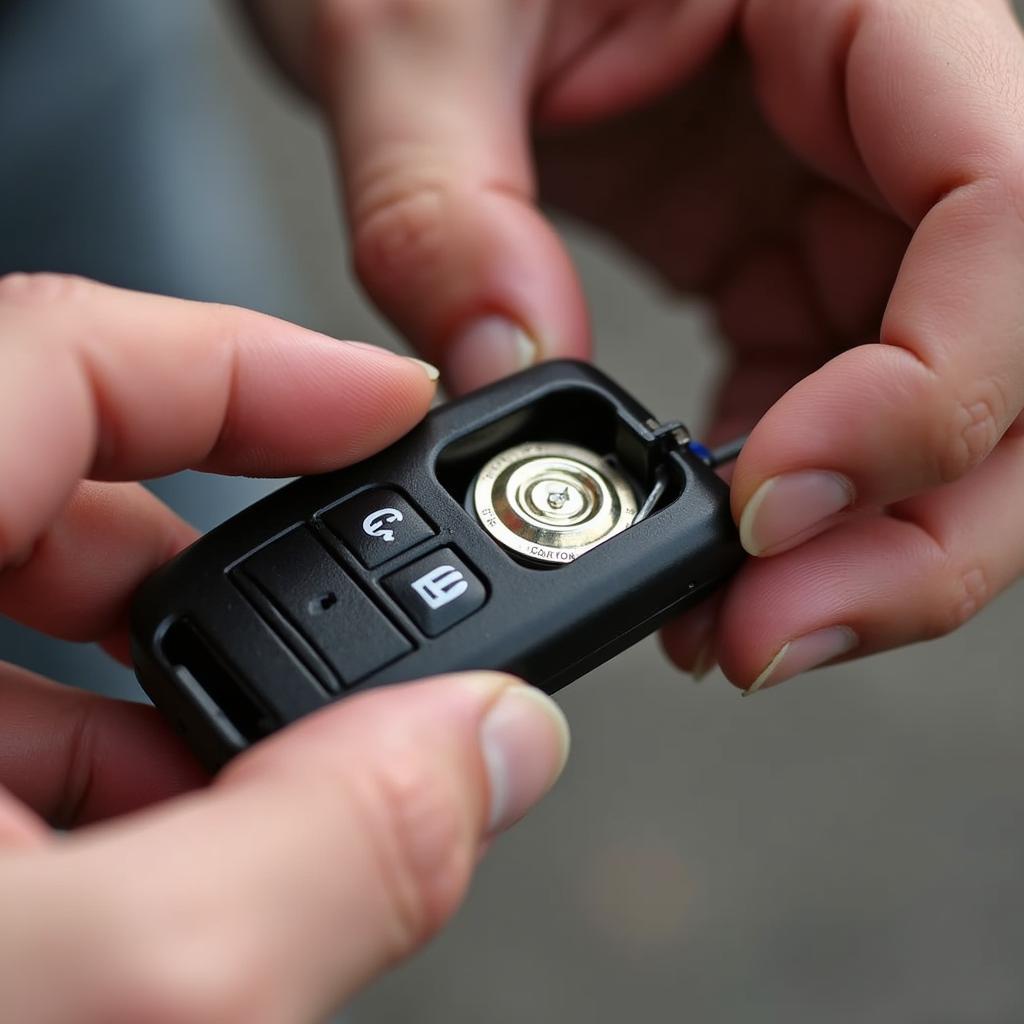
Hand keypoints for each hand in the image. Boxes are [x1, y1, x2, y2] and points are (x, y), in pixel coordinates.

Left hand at [0, 274, 568, 1021]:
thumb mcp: (108, 1004)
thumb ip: (337, 851)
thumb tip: (489, 743)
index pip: (58, 354)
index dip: (251, 362)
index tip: (382, 403)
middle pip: (55, 494)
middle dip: (228, 573)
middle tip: (348, 642)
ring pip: (17, 632)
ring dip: (163, 707)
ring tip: (245, 811)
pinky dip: (83, 785)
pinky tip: (138, 879)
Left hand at [246, 0, 1023, 691]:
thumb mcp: (410, 29)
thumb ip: (442, 206)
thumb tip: (505, 368)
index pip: (1010, 200)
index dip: (929, 388)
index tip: (774, 503)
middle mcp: (885, 102)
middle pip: (1010, 347)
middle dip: (915, 523)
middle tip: (771, 634)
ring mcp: (842, 195)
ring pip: (936, 408)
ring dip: (850, 542)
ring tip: (731, 624)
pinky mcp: (782, 262)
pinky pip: (825, 408)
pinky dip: (779, 508)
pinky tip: (710, 553)